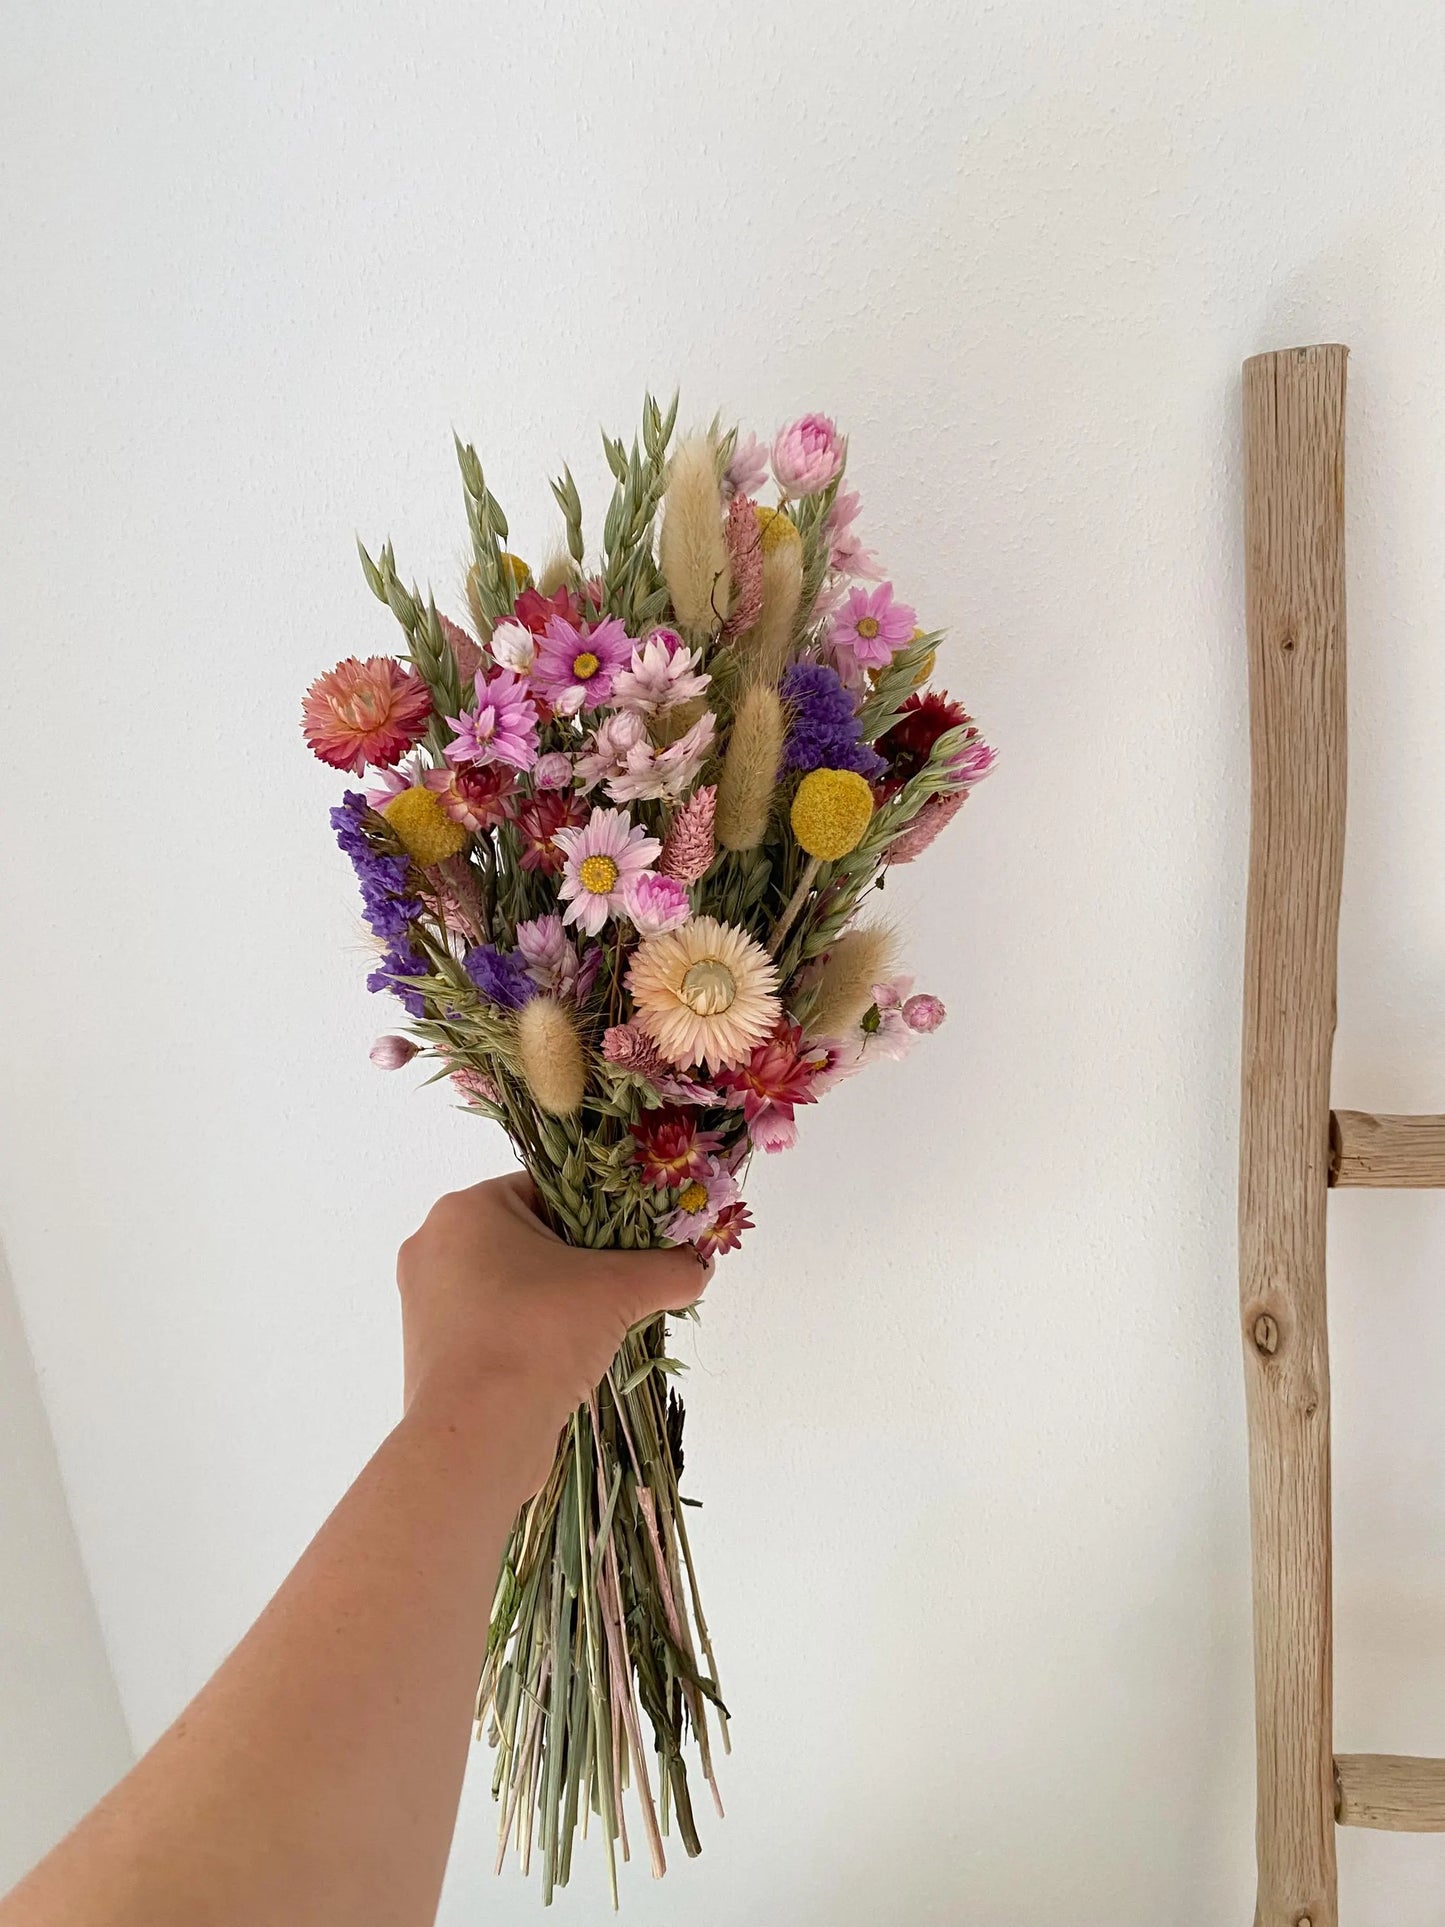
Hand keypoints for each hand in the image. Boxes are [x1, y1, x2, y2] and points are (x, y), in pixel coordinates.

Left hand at [396, 1173, 711, 1500]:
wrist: (476, 1438)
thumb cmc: (534, 1338)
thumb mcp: (618, 1290)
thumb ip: (667, 1269)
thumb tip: (699, 1266)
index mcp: (466, 1209)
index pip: (548, 1189)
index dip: (599, 1212)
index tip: (636, 1239)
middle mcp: (434, 1246)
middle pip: (529, 1237)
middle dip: (580, 1260)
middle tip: (626, 1282)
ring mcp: (426, 1302)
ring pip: (511, 1284)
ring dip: (557, 1300)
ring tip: (601, 1324)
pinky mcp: (433, 1351)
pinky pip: (494, 1325)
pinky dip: (529, 1334)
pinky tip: (567, 1357)